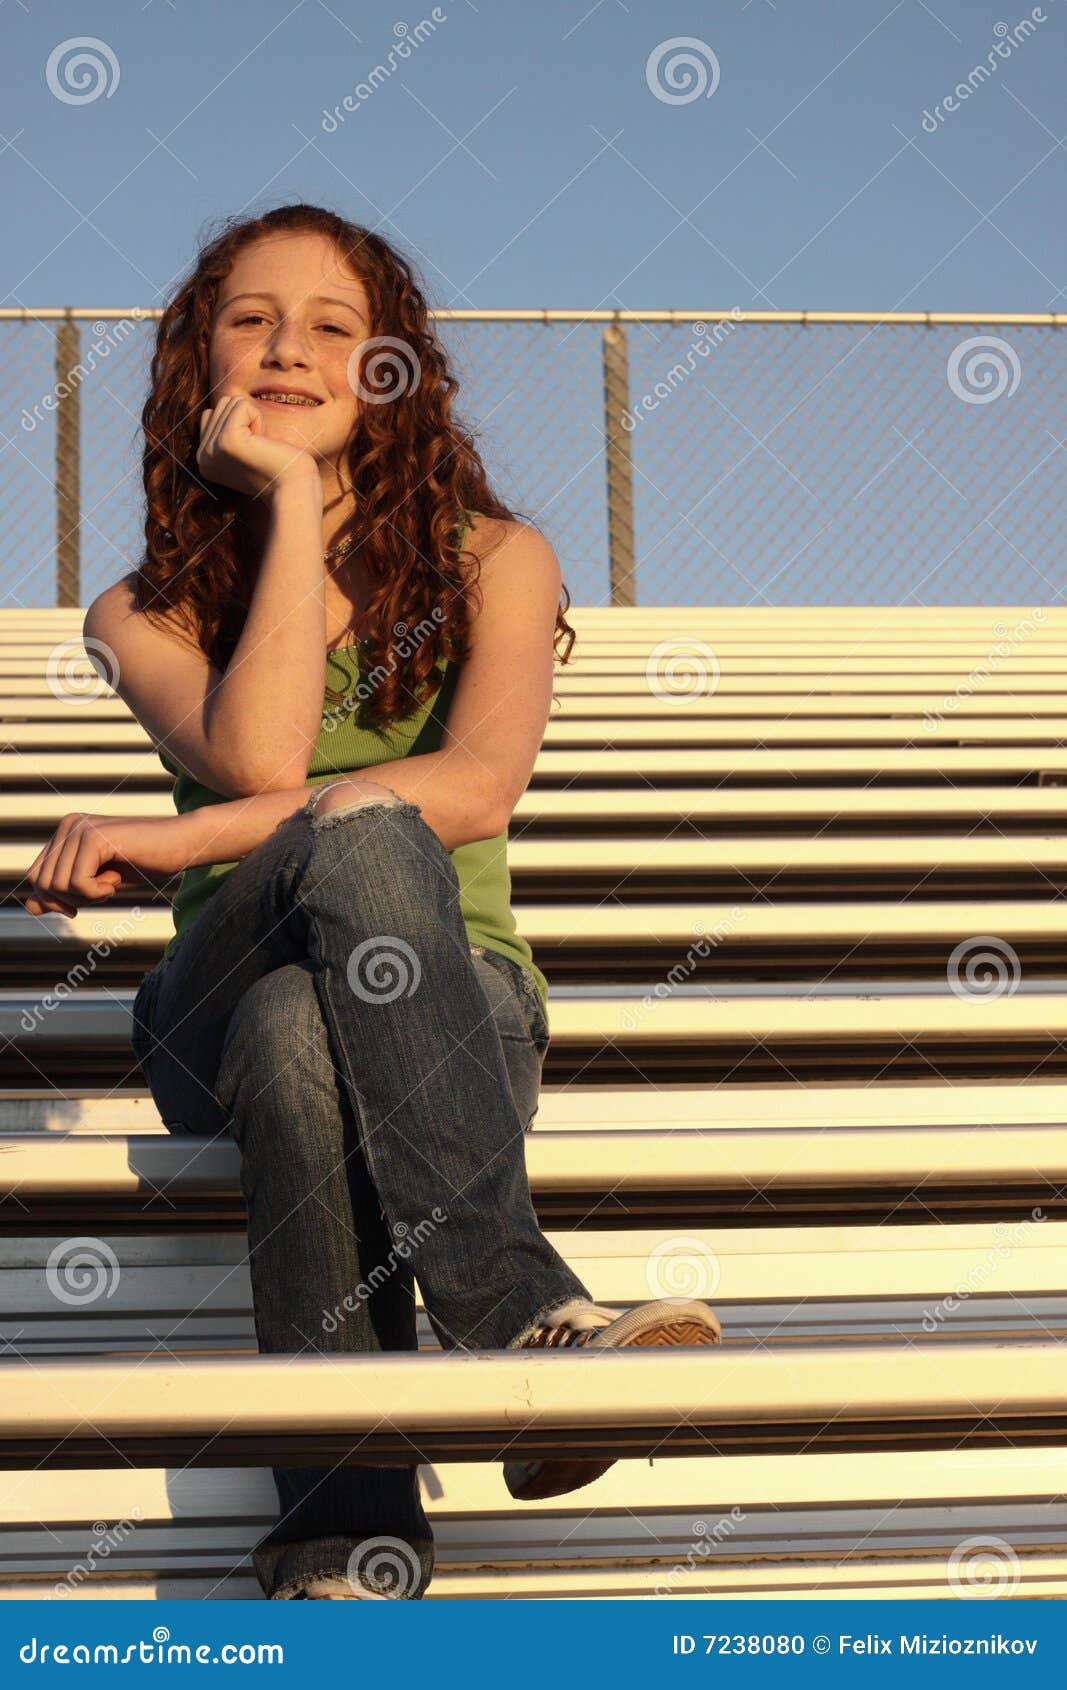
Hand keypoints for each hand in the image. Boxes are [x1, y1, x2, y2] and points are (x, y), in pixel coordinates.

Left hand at [22, 815, 193, 916]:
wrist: (182, 845)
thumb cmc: (144, 863)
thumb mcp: (97, 884)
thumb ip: (63, 893)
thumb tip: (30, 907)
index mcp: (65, 832)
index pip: (36, 875)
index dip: (55, 898)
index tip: (84, 901)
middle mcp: (68, 825)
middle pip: (41, 882)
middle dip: (70, 899)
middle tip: (102, 890)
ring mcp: (79, 829)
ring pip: (56, 885)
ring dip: (86, 896)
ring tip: (111, 882)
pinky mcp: (93, 837)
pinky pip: (76, 883)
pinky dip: (96, 892)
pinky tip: (116, 878)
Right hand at [196, 394, 322, 500]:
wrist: (292, 490)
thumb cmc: (278, 468)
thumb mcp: (245, 450)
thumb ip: (228, 430)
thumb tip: (227, 403)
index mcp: (204, 460)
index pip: (211, 414)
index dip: (239, 424)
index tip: (251, 450)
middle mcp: (202, 457)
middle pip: (220, 405)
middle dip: (245, 420)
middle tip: (258, 448)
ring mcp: (212, 449)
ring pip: (229, 402)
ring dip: (252, 419)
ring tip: (260, 446)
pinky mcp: (227, 440)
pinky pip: (242, 405)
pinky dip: (258, 418)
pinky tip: (263, 443)